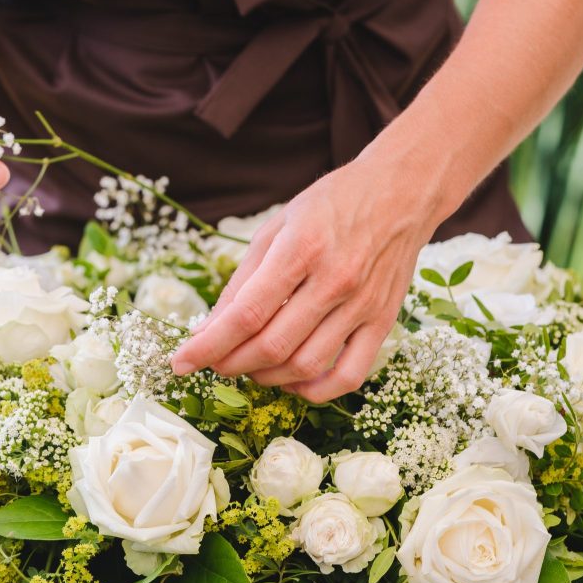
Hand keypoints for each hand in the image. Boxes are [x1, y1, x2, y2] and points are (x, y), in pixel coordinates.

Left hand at [169, 158, 437, 402]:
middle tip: (213, 362)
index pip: (246, 313)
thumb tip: (209, 329)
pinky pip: (348, 375)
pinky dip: (315, 391)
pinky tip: (293, 381)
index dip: (208, 345)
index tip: (180, 362)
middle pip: (272, 345)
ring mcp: (362, 305)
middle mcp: (335, 280)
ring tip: (248, 367)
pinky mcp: (383, 322)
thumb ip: (243, 279)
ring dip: (265, 377)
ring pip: (305, 365)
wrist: (401, 192)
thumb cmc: (332, 204)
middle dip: (231, 363)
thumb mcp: (277, 225)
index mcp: (302, 248)